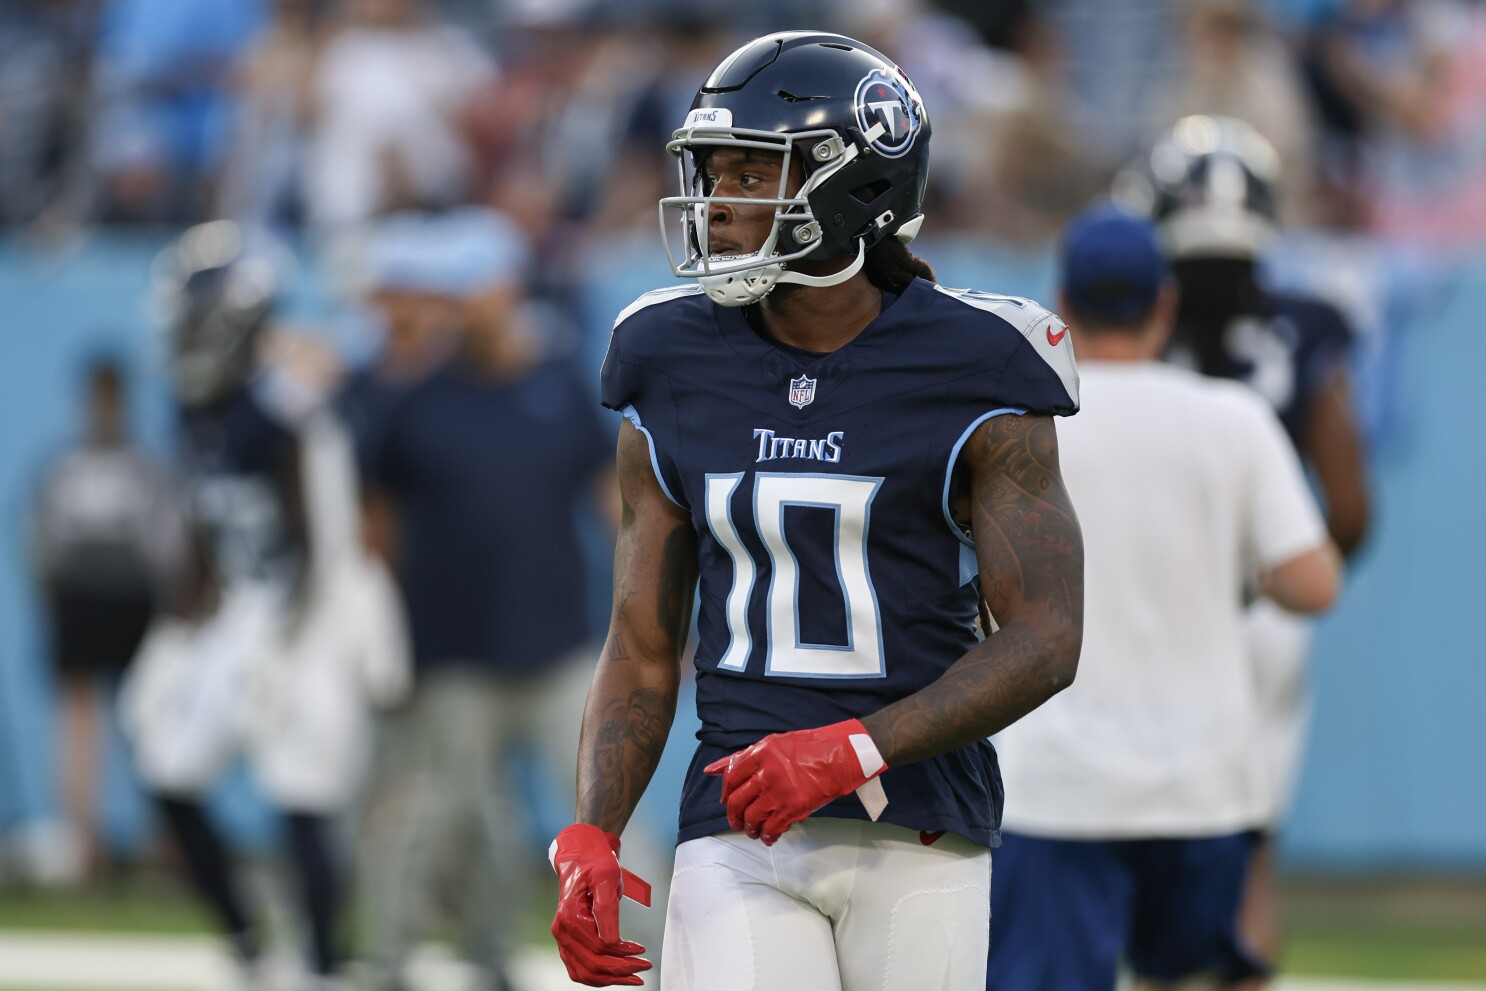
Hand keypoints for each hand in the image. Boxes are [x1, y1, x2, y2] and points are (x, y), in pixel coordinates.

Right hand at [549, 824, 653, 986]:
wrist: (581, 858)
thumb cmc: (595, 865)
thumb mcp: (607, 879)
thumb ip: (608, 909)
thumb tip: (612, 941)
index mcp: (570, 915)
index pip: (599, 946)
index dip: (623, 952)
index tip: (642, 950)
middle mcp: (562, 930)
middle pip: (592, 963)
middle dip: (621, 969)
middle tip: (644, 966)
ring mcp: (562, 938)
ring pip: (585, 972)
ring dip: (610, 978)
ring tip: (634, 977)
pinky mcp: (567, 942)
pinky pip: (579, 969)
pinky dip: (598, 977)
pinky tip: (616, 975)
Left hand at [703, 718, 886, 844]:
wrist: (842, 755)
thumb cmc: (809, 747)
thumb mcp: (773, 744)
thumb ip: (742, 758)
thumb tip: (711, 770)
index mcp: (760, 753)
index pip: (731, 777)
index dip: (726, 793)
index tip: (727, 801)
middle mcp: (766, 772)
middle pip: (737, 801)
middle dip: (734, 816)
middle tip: (737, 823)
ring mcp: (780, 790)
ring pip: (752, 817)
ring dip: (750, 828)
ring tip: (753, 831)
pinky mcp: (794, 807)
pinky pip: (772, 827)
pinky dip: (768, 835)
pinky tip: (770, 836)